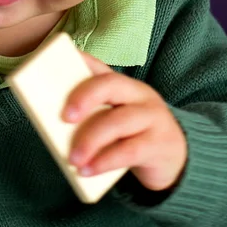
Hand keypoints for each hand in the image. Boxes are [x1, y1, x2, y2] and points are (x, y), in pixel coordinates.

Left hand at [63, 53, 186, 191]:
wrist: (176, 158)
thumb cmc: (132, 134)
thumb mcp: (114, 118)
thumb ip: (90, 114)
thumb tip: (50, 121)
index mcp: (123, 85)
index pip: (99, 66)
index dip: (80, 60)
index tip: (56, 56)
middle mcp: (139, 94)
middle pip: (111, 84)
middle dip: (85, 97)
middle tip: (65, 116)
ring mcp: (152, 117)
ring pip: (119, 121)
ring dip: (91, 140)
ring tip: (72, 158)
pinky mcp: (159, 144)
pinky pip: (129, 150)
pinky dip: (105, 161)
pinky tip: (87, 170)